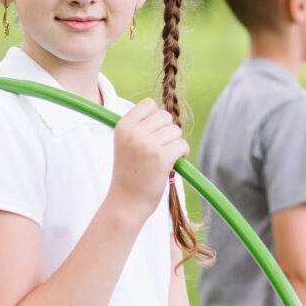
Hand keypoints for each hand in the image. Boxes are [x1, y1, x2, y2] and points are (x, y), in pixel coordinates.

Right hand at [110, 99, 188, 215]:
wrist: (126, 202)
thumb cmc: (130, 173)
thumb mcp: (125, 144)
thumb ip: (141, 127)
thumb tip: (165, 114)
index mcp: (123, 126)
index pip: (148, 104)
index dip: (156, 118)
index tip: (153, 134)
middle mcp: (134, 132)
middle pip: (165, 116)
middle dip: (167, 131)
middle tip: (160, 148)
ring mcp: (147, 144)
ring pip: (175, 130)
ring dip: (175, 143)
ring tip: (164, 158)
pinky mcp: (162, 157)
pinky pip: (182, 144)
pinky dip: (183, 153)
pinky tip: (174, 163)